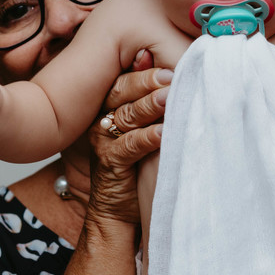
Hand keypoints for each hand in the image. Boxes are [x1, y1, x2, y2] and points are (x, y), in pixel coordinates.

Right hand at [85, 64, 170, 224]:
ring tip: (171, 96)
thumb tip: (170, 71)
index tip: (170, 64)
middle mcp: (101, 119)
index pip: (125, 79)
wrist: (116, 210)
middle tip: (172, 75)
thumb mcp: (144, 129)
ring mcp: (103, 141)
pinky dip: (148, 137)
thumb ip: (151, 103)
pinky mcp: (110, 162)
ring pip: (128, 116)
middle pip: (123, 92)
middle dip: (148, 82)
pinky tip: (164, 132)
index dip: (146, 71)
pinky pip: (130, 145)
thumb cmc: (135, 166)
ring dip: (150, 105)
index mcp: (108, 106)